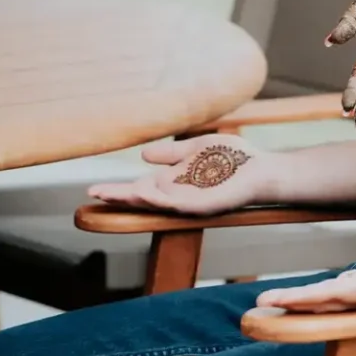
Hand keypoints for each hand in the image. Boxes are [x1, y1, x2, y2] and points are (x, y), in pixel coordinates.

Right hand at [88, 135, 278, 215]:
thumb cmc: (236, 159)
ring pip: (156, 201)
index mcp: (174, 182)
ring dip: (135, 196)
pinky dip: (160, 198)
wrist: (263, 170)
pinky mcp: (202, 206)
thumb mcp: (197, 149)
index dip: (118, 189)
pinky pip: (177, 203)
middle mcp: (177, 194)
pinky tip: (146, 190)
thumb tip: (143, 155)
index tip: (93, 189)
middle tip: (92, 194)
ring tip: (113, 192)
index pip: (140, 186)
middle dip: (118, 197)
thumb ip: (171, 154)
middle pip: (141, 198)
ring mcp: (188, 202)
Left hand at [256, 229, 355, 311]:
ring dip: (301, 302)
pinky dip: (319, 295)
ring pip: (327, 300)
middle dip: (290, 304)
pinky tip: (309, 295)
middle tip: (258, 303)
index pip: (326, 296)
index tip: (273, 300)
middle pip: (320, 303)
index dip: (298, 299)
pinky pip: (338, 293)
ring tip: (275, 302)